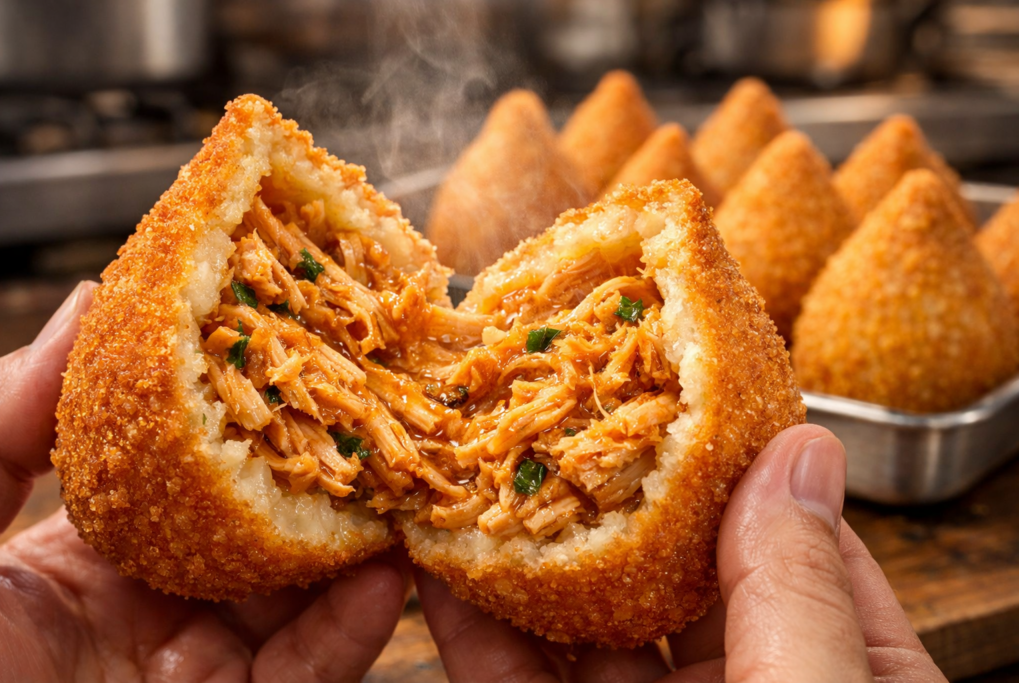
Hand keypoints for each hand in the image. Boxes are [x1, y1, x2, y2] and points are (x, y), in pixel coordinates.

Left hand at [0, 282, 408, 682]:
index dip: (237, 414)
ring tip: (404, 485)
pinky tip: (388, 574)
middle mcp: (145, 609)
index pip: (178, 469)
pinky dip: (351, 632)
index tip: (290, 356)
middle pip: (252, 532)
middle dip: (317, 475)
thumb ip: (4, 417)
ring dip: (353, 547)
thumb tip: (94, 297)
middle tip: (377, 414)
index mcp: (77, 553)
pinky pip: (303, 678)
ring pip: (295, 604)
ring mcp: (190, 673)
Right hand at [414, 424, 948, 681]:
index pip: (786, 533)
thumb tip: (800, 448)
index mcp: (837, 670)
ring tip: (473, 475)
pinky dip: (484, 637)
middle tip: (546, 413)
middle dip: (603, 495)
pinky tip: (444, 576)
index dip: (727, 455)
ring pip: (584, 632)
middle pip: (669, 572)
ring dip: (527, 557)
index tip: (665, 382)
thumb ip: (801, 593)